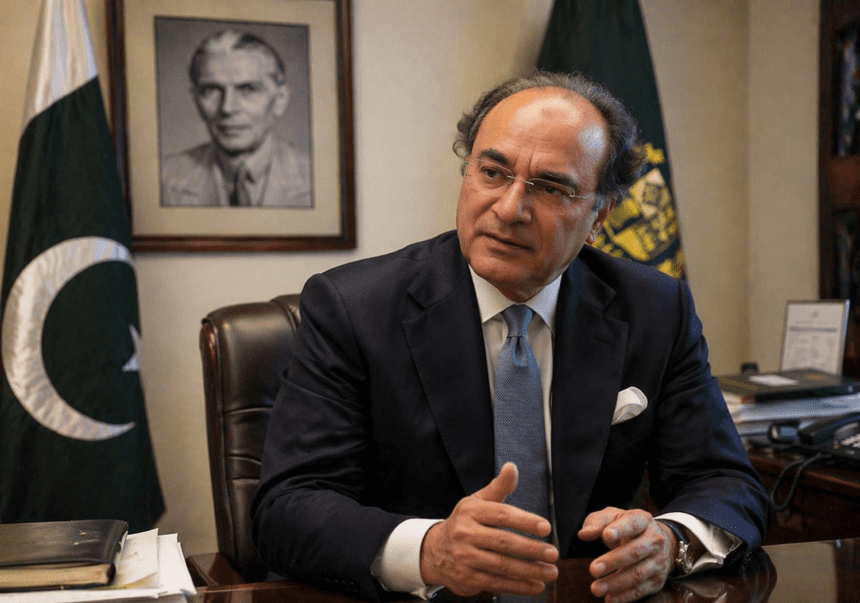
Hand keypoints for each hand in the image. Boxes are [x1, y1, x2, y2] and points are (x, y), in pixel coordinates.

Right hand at [419, 462, 558, 596]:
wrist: (435, 551)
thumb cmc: (465, 523)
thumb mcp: (478, 502)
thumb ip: (498, 487)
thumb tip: (512, 467)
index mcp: (471, 511)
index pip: (501, 515)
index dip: (525, 520)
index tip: (546, 527)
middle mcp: (465, 534)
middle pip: (504, 542)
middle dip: (532, 549)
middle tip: (553, 553)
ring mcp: (465, 557)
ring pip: (503, 565)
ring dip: (530, 571)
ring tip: (551, 572)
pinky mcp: (467, 578)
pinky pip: (497, 583)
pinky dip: (519, 586)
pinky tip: (536, 585)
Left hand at [578, 507, 674, 602]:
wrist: (658, 541)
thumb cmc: (628, 527)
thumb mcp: (613, 517)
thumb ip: (597, 522)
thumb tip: (584, 534)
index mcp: (642, 520)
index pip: (633, 523)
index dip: (620, 529)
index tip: (605, 536)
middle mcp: (654, 540)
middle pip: (635, 552)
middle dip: (613, 561)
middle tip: (593, 569)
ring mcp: (658, 561)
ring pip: (638, 574)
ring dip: (616, 583)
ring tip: (596, 588)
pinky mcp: (657, 580)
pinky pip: (641, 590)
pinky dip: (625, 596)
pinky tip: (610, 598)